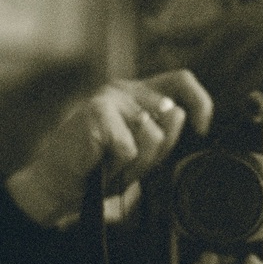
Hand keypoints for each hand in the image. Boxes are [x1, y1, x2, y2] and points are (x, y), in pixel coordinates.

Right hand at [6, 70, 211, 226]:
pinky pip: (129, 148)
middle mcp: (126, 89)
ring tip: (114, 165)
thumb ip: (164, 134)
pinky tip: (101, 164)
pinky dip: (118, 166)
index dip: (200, 102)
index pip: (182, 81)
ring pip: (153, 135)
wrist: (61, 183)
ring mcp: (110, 97)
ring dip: (137, 162)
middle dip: (159, 150)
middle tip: (130, 163)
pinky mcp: (96, 111)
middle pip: (172, 116)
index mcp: (140, 94)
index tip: (201, 129)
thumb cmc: (103, 168)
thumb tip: (181, 114)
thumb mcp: (144, 153)